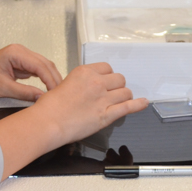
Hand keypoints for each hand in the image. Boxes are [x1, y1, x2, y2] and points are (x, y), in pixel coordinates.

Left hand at [0, 44, 61, 100]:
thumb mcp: (3, 88)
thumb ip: (24, 92)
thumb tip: (42, 97)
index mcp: (16, 53)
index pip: (40, 66)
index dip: (50, 79)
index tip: (56, 92)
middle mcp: (21, 50)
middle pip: (45, 63)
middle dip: (54, 78)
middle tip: (61, 93)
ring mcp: (22, 55)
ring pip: (43, 65)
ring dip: (51, 78)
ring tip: (57, 92)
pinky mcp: (22, 62)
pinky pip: (37, 69)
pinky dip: (44, 78)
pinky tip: (49, 88)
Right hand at [0, 62, 147, 178]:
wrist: (48, 122)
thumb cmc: (50, 106)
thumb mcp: (66, 83)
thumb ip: (83, 82)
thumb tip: (91, 86)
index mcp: (85, 72)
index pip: (107, 68)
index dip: (108, 76)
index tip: (106, 82)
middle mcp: (96, 82)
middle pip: (119, 79)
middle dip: (117, 86)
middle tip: (111, 93)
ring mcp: (103, 99)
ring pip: (125, 92)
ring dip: (123, 96)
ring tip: (119, 100)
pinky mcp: (106, 115)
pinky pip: (128, 107)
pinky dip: (138, 104)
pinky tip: (143, 102)